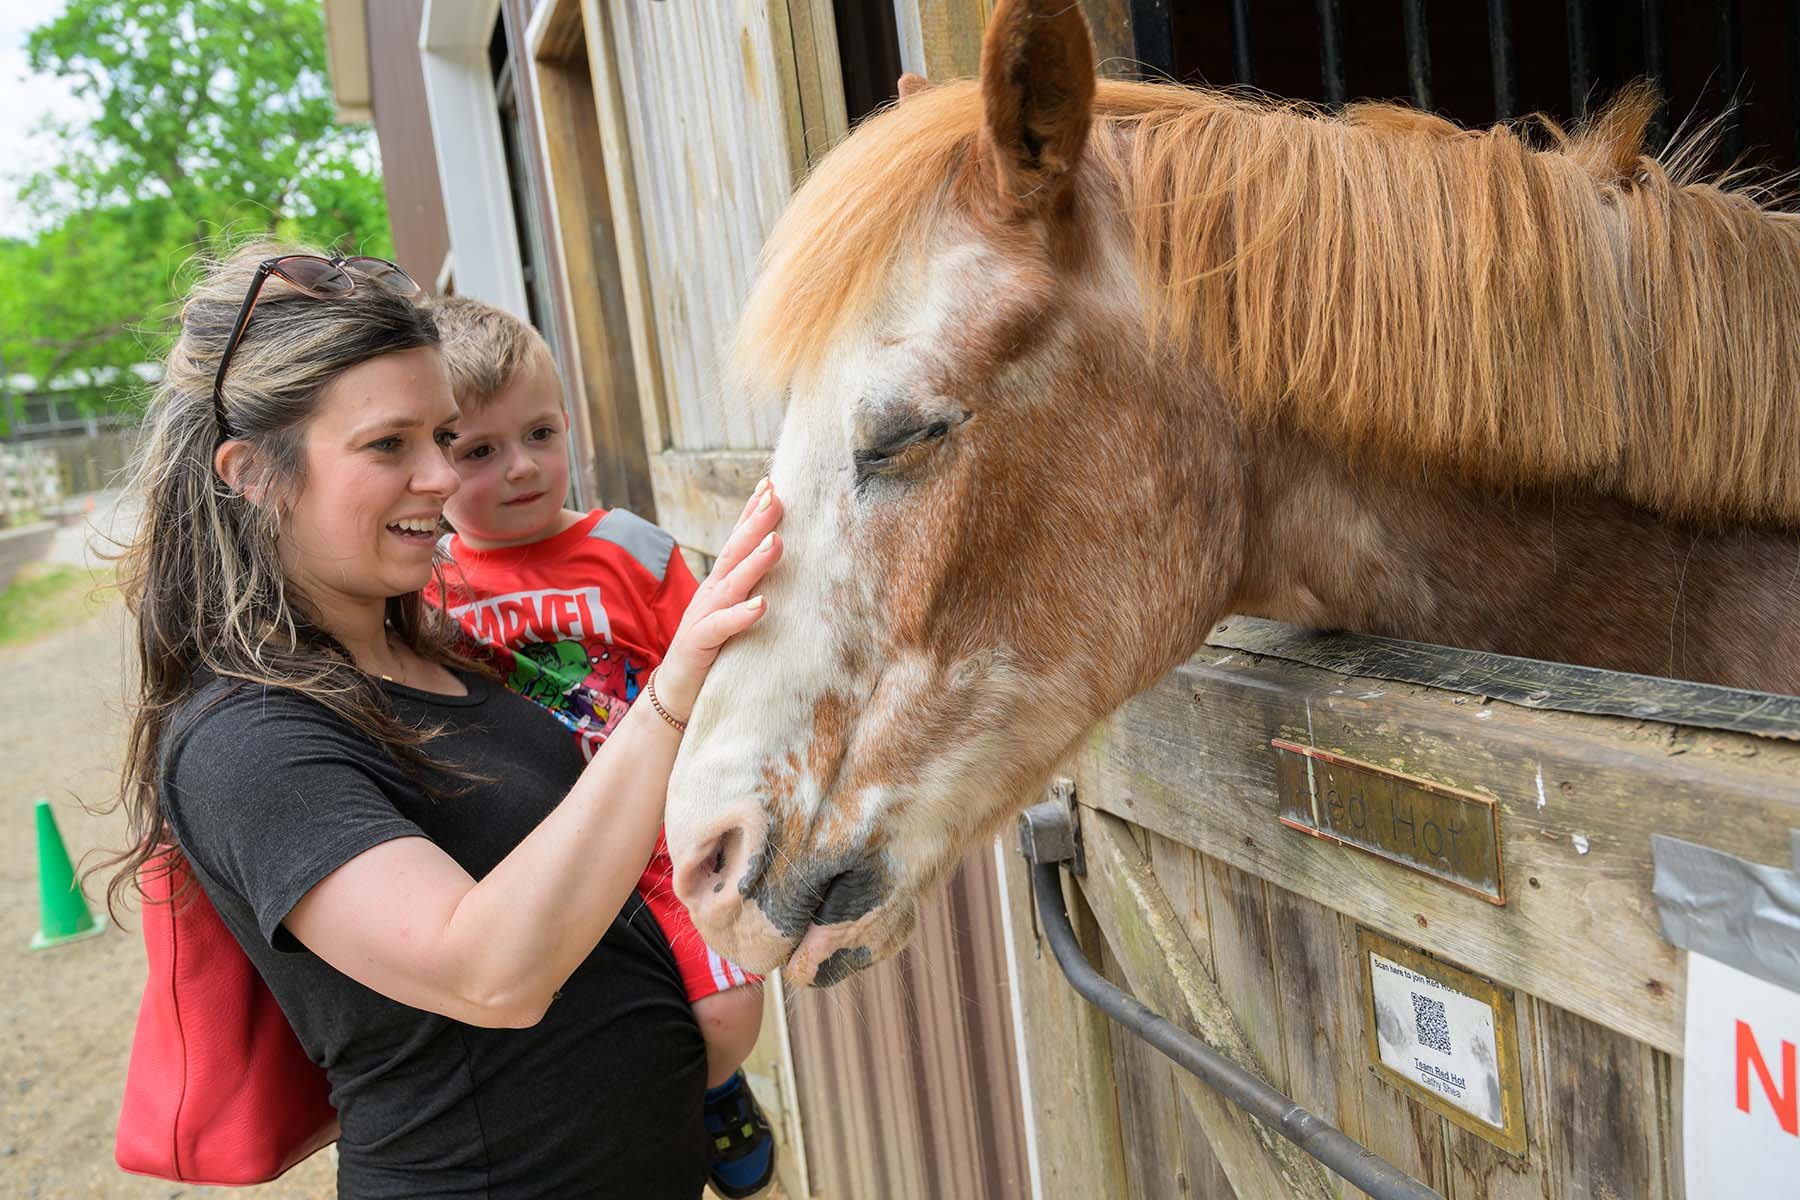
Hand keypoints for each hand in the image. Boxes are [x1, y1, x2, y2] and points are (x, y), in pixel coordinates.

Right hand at [654, 479, 783, 718]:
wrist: (676, 692)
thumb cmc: (713, 651)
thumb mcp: (733, 613)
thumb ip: (751, 589)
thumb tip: (784, 565)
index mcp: (721, 584)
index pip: (737, 542)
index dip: (752, 513)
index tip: (772, 485)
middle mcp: (711, 593)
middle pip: (734, 552)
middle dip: (755, 523)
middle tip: (777, 498)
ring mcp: (703, 616)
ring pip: (731, 584)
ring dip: (754, 563)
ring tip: (777, 543)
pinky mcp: (699, 644)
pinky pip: (721, 627)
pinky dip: (741, 616)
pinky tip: (761, 605)